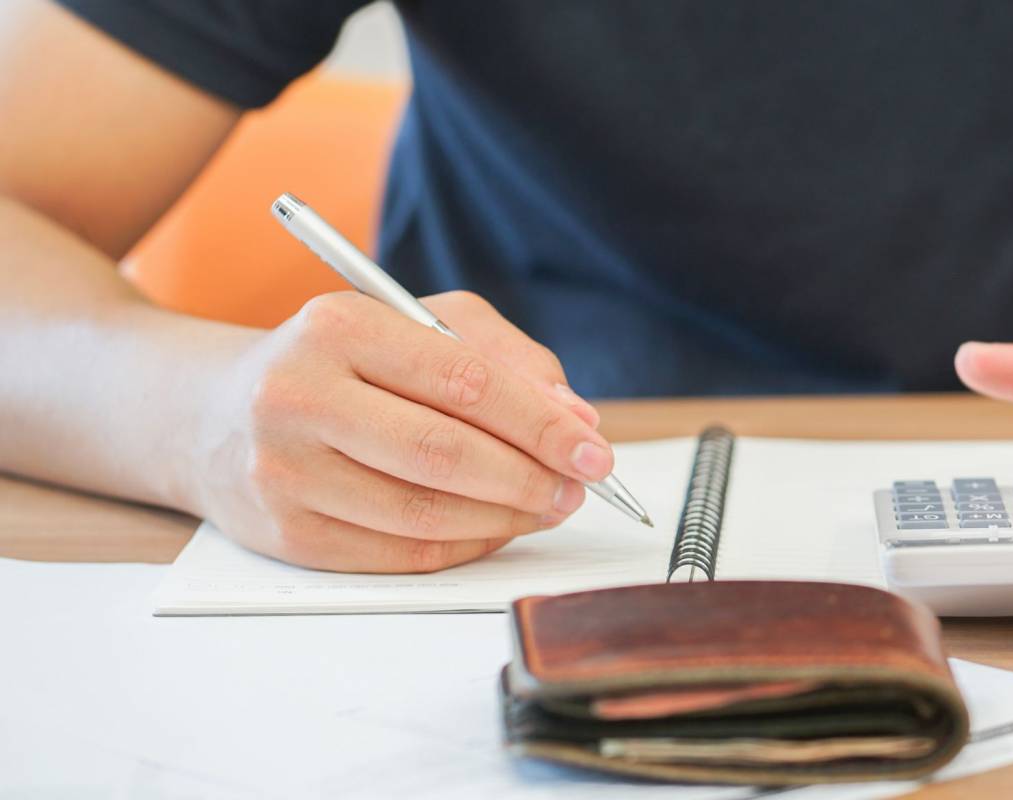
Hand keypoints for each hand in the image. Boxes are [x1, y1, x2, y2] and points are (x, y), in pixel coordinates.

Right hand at [191, 290, 609, 572]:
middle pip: (445, 454)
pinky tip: (495, 527)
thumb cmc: (341, 362)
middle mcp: (298, 395)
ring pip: (424, 513)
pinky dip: (465, 546)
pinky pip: (399, 554)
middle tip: (578, 487)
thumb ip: (505, 358)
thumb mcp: (418, 324)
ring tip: (547, 506)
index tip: (595, 448)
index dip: (541, 423)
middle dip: (530, 477)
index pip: (464, 382)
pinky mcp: (285, 533)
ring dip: (506, 518)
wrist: (211, 414)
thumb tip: (576, 418)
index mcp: (338, 326)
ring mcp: (283, 470)